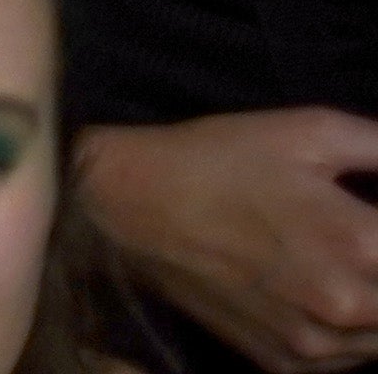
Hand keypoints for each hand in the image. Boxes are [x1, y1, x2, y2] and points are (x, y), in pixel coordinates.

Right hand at [77, 114, 377, 371]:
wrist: (128, 205)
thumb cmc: (220, 159)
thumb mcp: (307, 131)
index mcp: (360, 243)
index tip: (377, 222)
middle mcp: (346, 306)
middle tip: (366, 243)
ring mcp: (314, 346)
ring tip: (351, 267)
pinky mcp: (284, 365)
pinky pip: (349, 362)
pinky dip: (355, 337)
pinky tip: (332, 299)